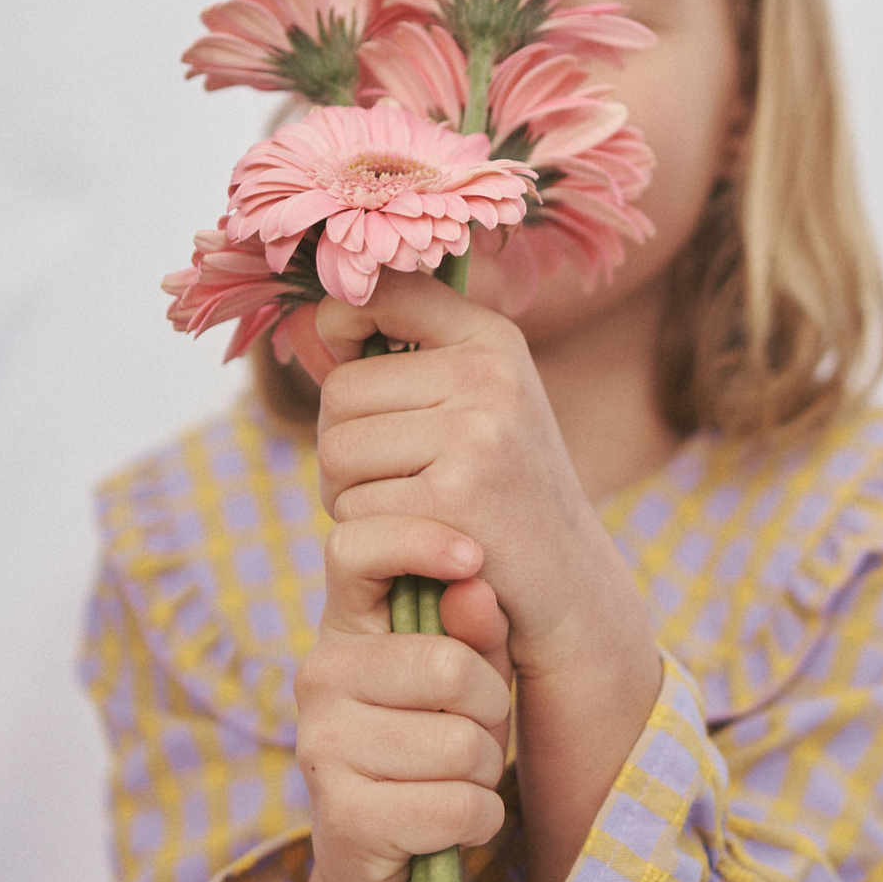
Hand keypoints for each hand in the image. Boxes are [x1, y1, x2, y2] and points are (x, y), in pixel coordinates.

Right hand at [293, 513, 512, 881]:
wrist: (387, 861)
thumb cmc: (436, 746)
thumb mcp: (469, 677)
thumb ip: (476, 629)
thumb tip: (473, 588)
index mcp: (345, 626)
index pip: (353, 548)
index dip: (417, 541)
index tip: (472, 557)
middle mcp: (319, 676)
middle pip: (450, 666)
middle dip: (491, 709)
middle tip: (474, 731)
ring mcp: (322, 747)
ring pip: (463, 745)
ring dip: (485, 772)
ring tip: (457, 778)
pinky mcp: (345, 818)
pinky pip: (459, 807)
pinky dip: (479, 821)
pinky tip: (455, 822)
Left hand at [305, 270, 652, 682]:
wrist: (569, 587)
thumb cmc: (504, 495)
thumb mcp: (481, 406)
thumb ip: (409, 359)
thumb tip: (313, 323)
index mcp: (493, 340)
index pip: (382, 294)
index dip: (339, 325)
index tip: (345, 360)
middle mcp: (488, 375)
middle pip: (339, 392)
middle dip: (341, 446)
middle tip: (386, 482)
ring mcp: (475, 434)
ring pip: (336, 452)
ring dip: (347, 496)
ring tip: (402, 513)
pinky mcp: (454, 498)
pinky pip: (354, 508)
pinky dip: (370, 538)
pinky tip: (416, 546)